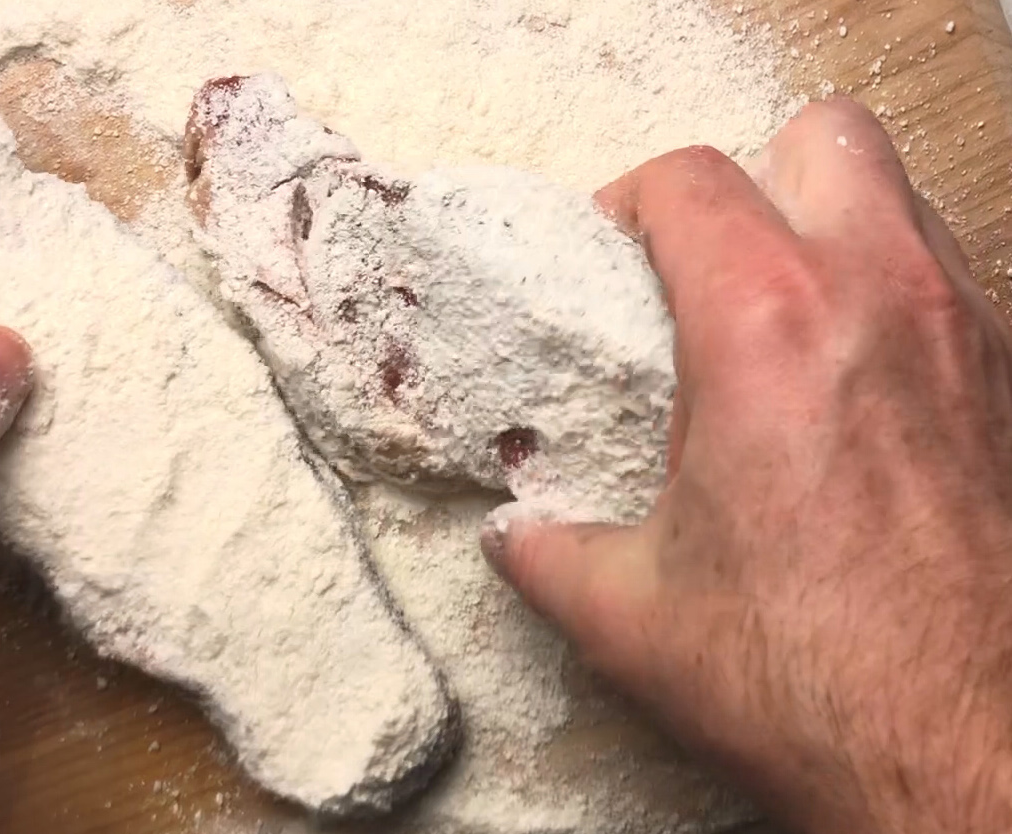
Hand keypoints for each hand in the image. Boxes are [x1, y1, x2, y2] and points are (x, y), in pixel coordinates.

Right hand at [482, 99, 1011, 832]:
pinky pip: (950, 273)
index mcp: (767, 330)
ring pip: (899, 194)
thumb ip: (548, 552)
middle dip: (751, 178)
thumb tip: (512, 534)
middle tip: (704, 259)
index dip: (629, 202)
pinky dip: (892, 287)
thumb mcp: (631, 617)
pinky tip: (849, 374)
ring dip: (828, 223)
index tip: (610, 253)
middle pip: (818, 137)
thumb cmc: (812, 679)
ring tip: (777, 309)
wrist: (968, 752)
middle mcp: (882, 299)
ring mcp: (967, 331)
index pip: (688, 182)